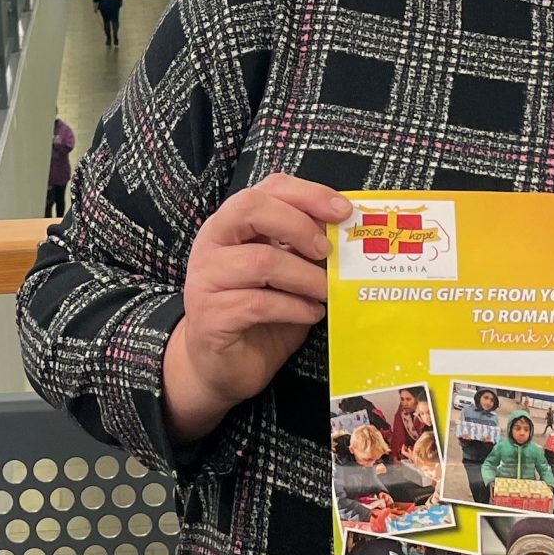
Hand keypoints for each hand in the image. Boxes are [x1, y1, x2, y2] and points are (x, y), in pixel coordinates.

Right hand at [162, 176, 351, 443]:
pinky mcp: (211, 316)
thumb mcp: (285, 272)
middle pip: (251, 208)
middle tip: (327, 251)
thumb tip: (348, 232)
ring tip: (326, 292)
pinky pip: (260, 304)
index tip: (343, 211)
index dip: (308, 194)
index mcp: (231, 224)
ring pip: (262, 261)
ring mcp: (205, 278)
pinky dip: (295, 308)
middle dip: (299, 225)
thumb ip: (303, 248)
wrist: (219, 366)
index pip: (267, 188)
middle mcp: (211, 243)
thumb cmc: (258, 314)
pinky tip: (311, 314)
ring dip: (306, 277)